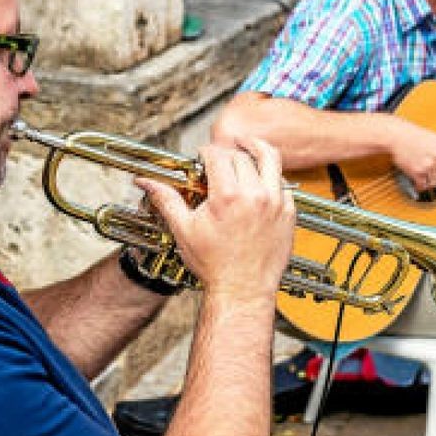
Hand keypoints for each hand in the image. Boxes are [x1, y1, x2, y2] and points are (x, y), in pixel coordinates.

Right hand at [137, 138, 294, 302]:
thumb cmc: (214, 265)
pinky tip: (261, 177)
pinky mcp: (289, 213)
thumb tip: (146, 182)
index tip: (202, 156)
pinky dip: (272, 175)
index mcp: (227, 196)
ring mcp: (276, 203)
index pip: (217, 155)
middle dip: (227, 153)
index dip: (206, 152)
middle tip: (218, 159)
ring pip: (270, 159)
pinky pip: (283, 182)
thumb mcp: (184, 229)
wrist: (242, 290)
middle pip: (241, 155)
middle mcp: (254, 195)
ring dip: (256, 148)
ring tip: (247, 145)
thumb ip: (166, 199)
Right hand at [387, 117, 435, 191]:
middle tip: (431, 177)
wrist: (396, 135)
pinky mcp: (418, 172)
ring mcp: (429, 165)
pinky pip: (422, 185)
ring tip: (423, 179)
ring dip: (428, 183)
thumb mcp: (432, 138)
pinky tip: (416, 182)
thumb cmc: (410, 135)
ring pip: (434, 183)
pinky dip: (419, 186)